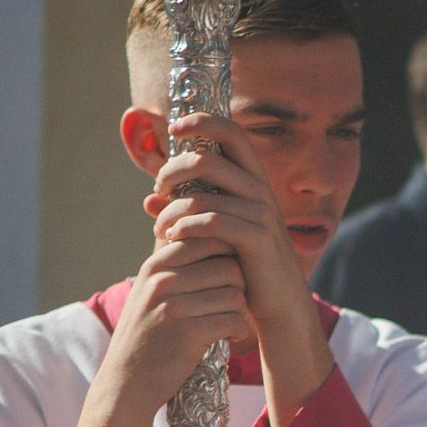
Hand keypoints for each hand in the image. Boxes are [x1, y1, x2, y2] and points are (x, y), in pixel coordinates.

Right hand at [76, 236, 249, 426]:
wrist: (127, 383)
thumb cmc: (148, 335)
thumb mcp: (151, 292)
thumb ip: (176, 265)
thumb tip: (213, 233)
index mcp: (155, 265)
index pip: (209, 239)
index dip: (229, 257)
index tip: (227, 279)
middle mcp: (162, 280)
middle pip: (229, 266)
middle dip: (239, 285)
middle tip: (233, 304)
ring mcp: (173, 306)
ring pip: (235, 294)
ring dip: (240, 311)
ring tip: (229, 322)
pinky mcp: (188, 333)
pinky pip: (234, 320)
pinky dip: (239, 330)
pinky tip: (230, 337)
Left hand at [149, 112, 313, 339]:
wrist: (278, 305)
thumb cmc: (245, 265)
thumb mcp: (215, 232)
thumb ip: (185, 211)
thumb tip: (148, 198)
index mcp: (252, 180)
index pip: (232, 132)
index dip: (202, 121)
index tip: (173, 128)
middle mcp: (260, 191)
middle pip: (208, 158)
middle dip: (173, 169)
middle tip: (159, 188)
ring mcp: (261, 215)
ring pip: (202, 195)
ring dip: (171, 209)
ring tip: (159, 227)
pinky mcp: (258, 240)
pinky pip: (213, 222)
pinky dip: (185, 227)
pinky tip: (172, 239)